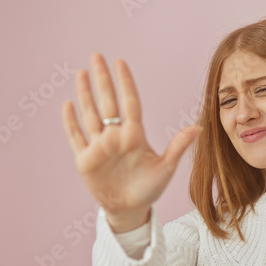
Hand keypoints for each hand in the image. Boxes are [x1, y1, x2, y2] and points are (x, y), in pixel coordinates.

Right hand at [61, 53, 200, 217]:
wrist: (130, 209)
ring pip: (90, 114)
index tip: (120, 62)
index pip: (129, 102)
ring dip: (85, 94)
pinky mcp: (85, 159)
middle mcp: (115, 136)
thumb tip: (197, 128)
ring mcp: (99, 146)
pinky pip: (76, 136)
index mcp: (134, 135)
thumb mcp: (166, 168)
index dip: (125, 82)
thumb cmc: (149, 188)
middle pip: (107, 102)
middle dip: (102, 79)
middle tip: (97, 56)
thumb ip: (178, 147)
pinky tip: (68, 105)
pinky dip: (71, 121)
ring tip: (82, 73)